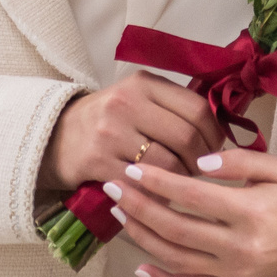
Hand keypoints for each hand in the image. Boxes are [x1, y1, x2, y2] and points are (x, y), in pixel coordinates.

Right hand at [39, 71, 225, 192]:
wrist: (55, 136)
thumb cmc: (108, 119)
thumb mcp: (138, 97)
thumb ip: (173, 105)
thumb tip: (220, 128)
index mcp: (143, 83)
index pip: (197, 108)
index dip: (215, 134)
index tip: (215, 148)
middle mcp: (127, 103)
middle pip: (187, 137)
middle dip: (201, 160)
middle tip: (199, 170)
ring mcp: (110, 133)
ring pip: (169, 164)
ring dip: (182, 179)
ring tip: (179, 182)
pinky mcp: (98, 162)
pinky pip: (143, 185)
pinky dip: (158, 193)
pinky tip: (158, 193)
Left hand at [104, 148, 276, 276]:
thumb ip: (239, 160)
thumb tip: (199, 162)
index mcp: (251, 212)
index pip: (193, 197)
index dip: (159, 183)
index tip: (134, 169)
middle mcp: (239, 246)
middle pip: (177, 229)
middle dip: (139, 207)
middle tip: (113, 188)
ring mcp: (232, 269)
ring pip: (176, 258)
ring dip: (142, 237)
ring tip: (119, 215)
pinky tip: (140, 266)